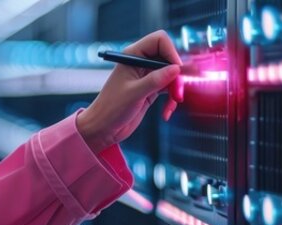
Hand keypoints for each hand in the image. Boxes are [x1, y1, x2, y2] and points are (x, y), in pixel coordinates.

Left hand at [78, 30, 183, 152]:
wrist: (103, 128)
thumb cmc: (111, 109)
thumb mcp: (134, 93)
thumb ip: (155, 80)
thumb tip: (176, 69)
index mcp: (132, 56)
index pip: (159, 40)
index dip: (170, 51)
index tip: (176, 69)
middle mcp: (141, 62)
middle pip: (169, 57)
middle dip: (177, 74)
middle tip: (178, 91)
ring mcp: (147, 76)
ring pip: (172, 74)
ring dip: (176, 89)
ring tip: (173, 103)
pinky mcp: (152, 89)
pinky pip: (170, 88)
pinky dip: (172, 99)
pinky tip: (166, 113)